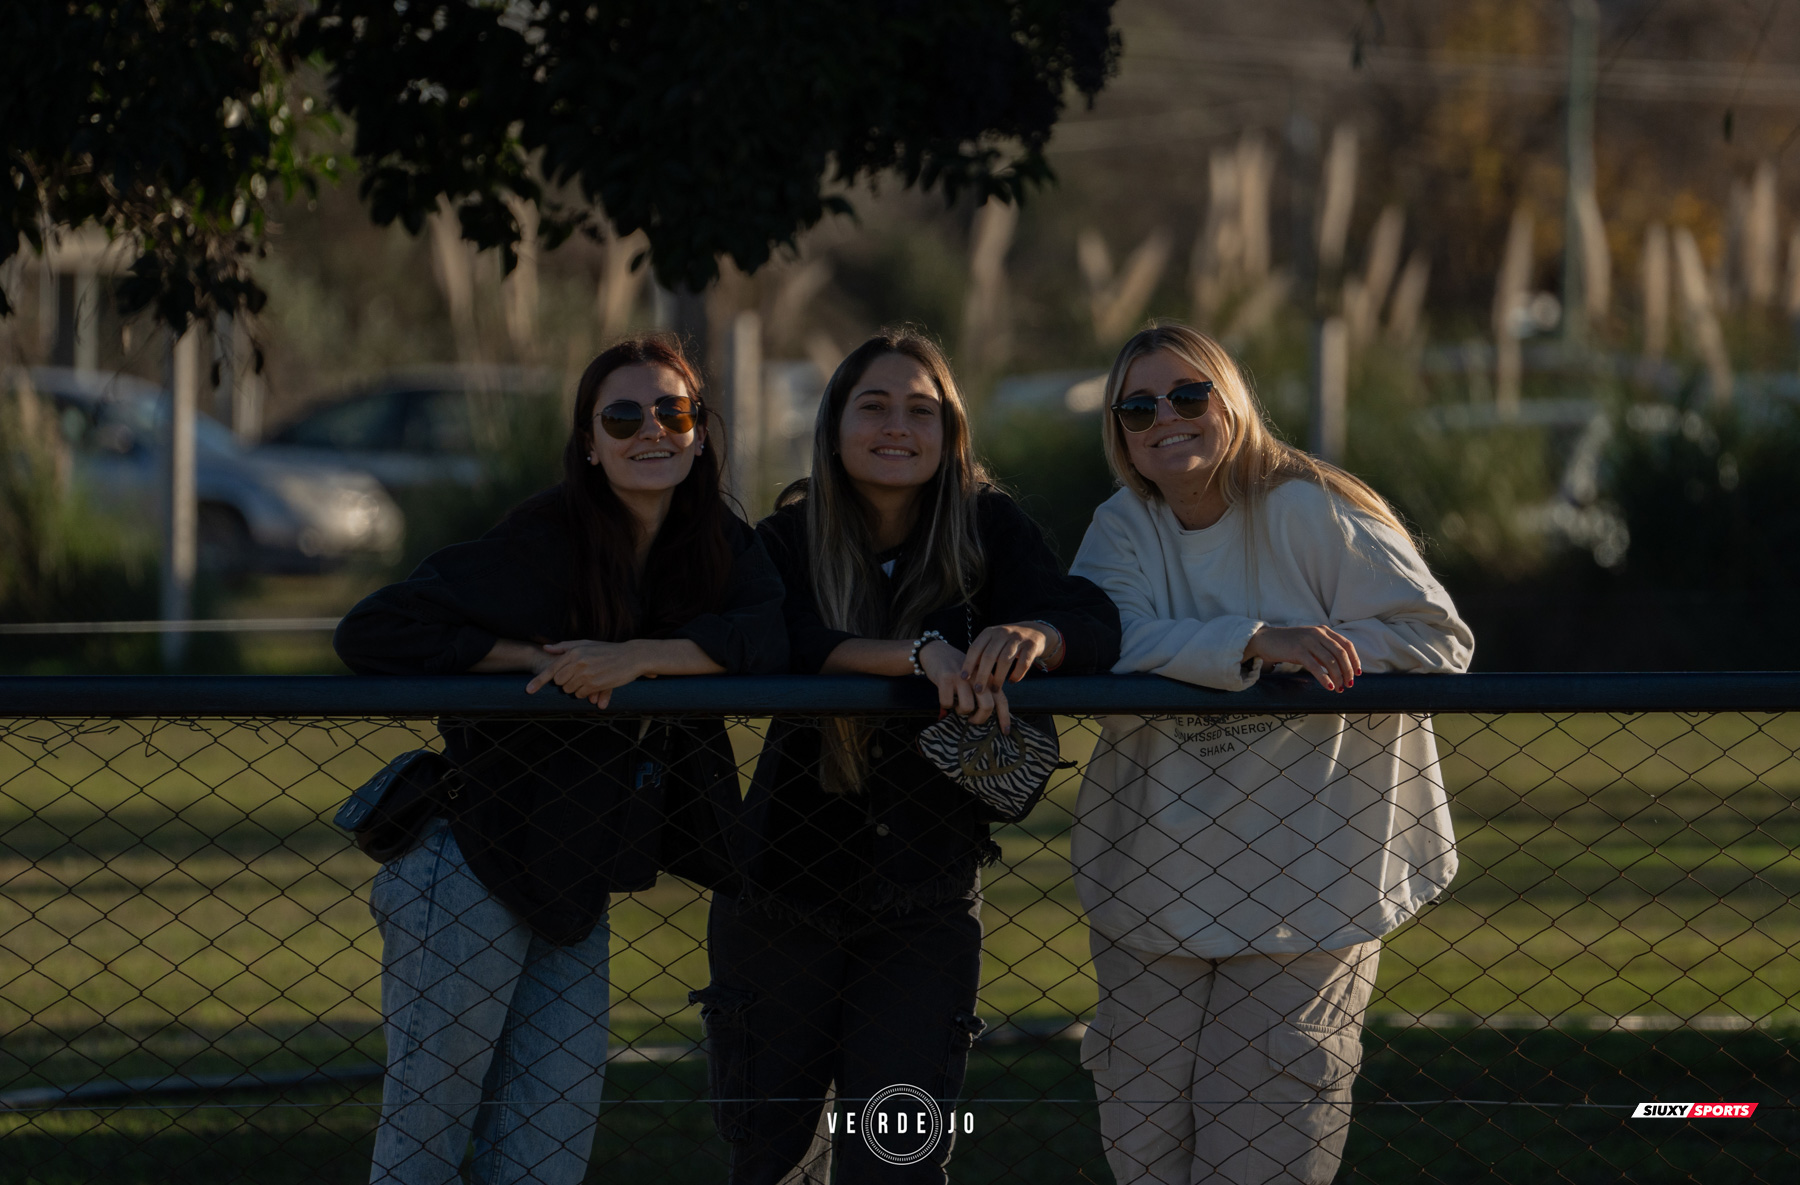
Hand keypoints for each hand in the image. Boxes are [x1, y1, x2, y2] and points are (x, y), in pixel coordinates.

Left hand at [526, 640, 644, 706]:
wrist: (631, 656)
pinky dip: (586, 693)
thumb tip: (546, 648)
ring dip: (576, 688)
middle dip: (565, 682)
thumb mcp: (586, 643)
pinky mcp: (595, 685)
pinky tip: (595, 683)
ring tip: (589, 678)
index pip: (551, 669)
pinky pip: (581, 695)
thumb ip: (564, 646)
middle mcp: (578, 663)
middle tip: (577, 676)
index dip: (538, 681)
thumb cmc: (607, 650)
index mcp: (574, 652)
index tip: (528, 691)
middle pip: (559, 682)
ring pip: (569, 690)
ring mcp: (586, 674)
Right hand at [920, 638, 1012, 731]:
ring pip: (967, 707)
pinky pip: (947, 703)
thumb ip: (984, 691)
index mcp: (988, 677)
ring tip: (956, 704)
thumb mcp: (975, 676)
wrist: (936, 651)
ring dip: (960, 711)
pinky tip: (946, 697)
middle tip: (972, 720)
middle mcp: (978, 676)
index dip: (1005, 717)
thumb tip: (990, 716)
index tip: (1006, 732)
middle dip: (980, 719)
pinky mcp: (946, 678)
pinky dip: (945, 705)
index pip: (1001, 700)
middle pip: (987, 706)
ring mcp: (962, 677)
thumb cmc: (957, 669)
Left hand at [962, 622, 1052, 692]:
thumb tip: (965, 675)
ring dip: (999, 678)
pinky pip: (1023, 663)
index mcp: (990, 632)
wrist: (1035, 631)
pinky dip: (1017, 675)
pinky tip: (1012, 681)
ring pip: (1005, 660)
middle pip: (989, 656)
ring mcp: (1018, 638)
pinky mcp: (1031, 645)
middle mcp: (1003, 633)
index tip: (963, 678)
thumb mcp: (993, 642)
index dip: (968, 663)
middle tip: (978, 690)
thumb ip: (982, 653)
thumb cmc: (1008, 642)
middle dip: (982, 675)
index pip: (975, 648)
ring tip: (995, 690)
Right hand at [1244, 625, 1359, 691]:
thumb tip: (1340, 668)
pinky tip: (1329, 686)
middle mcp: (1318, 633)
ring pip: (1330, 661)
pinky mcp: (1298, 650)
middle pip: (1341, 654)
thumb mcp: (1310, 643)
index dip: (1355, 659)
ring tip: (1340, 688)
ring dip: (1338, 677)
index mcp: (1323, 630)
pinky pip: (1316, 666)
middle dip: (1348, 671)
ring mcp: (1308, 641)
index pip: (1346, 644)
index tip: (1358, 673)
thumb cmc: (1289, 644)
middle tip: (1349, 684)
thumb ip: (1324, 651)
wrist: (1266, 639)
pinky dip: (1324, 678)